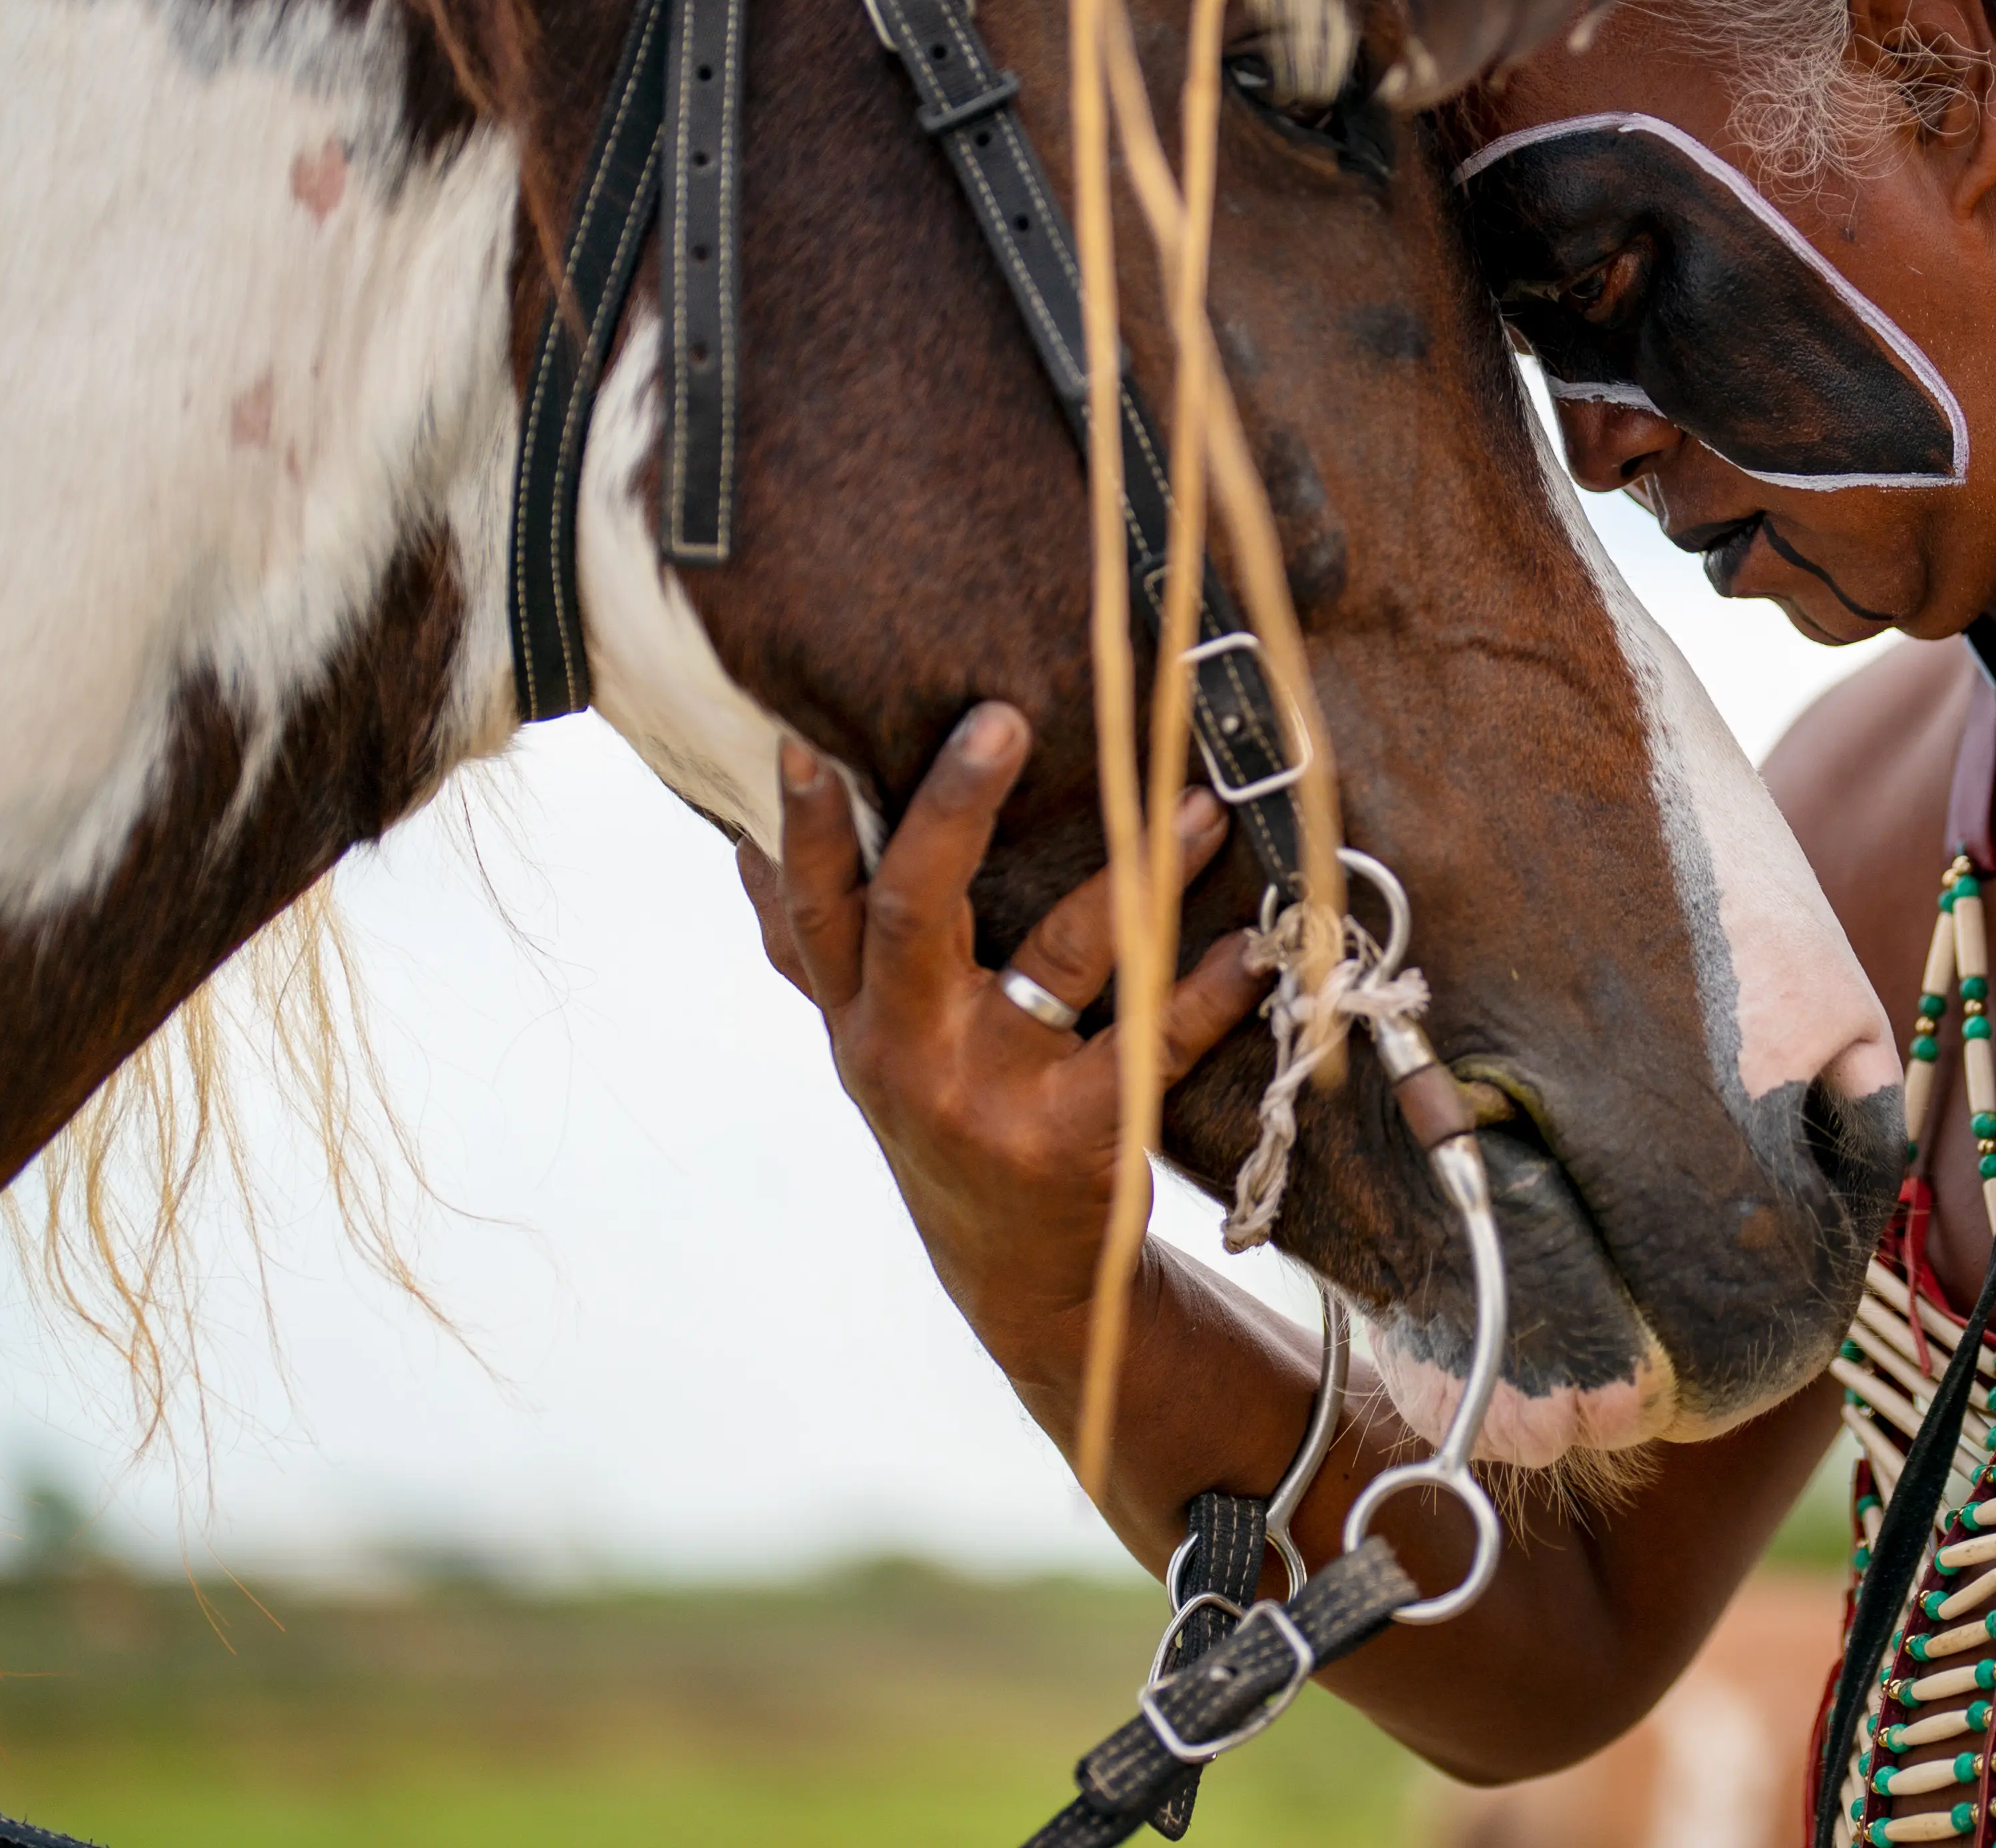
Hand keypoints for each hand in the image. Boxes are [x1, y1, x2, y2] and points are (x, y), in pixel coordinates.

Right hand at [735, 704, 1261, 1389]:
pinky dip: (1208, 987)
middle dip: (951, 810)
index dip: (802, 831)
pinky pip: (1150, 1041)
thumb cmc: (948, 1113)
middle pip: (910, 911)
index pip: (810, 910)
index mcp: (855, 1017)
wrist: (1018, 1275)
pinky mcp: (1075, 1138)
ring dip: (1136, 867)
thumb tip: (744, 835)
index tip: (803, 742)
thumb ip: (820, 950)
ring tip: (1196, 801)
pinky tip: (1250, 942)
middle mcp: (905, 1052)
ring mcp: (988, 1096)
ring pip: (1060, 955)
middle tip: (1000, 720)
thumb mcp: (867, 1041)